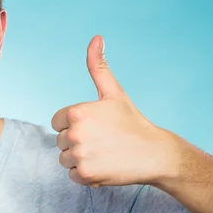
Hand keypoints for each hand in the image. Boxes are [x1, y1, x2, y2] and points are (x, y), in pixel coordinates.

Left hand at [51, 36, 177, 187]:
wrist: (155, 154)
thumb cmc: (132, 122)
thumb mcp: (114, 92)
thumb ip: (98, 66)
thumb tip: (96, 37)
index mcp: (76, 113)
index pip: (57, 121)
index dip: (74, 123)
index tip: (94, 125)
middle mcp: (75, 134)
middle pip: (60, 140)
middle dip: (77, 141)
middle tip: (102, 139)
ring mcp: (80, 156)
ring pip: (65, 158)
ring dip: (80, 158)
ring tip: (103, 152)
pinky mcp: (85, 175)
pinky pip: (72, 175)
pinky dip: (85, 173)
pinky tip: (104, 165)